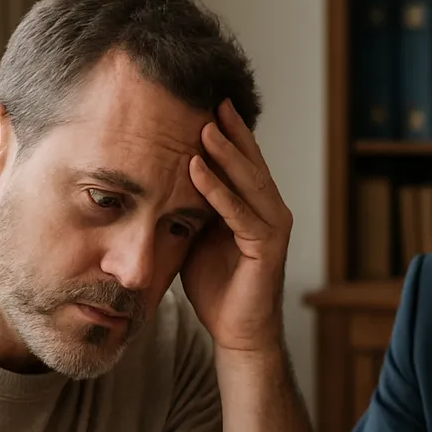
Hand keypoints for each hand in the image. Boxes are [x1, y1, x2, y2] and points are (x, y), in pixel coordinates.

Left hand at [181, 98, 292, 352]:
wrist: (236, 332)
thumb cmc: (217, 289)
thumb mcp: (197, 239)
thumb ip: (192, 209)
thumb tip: (159, 181)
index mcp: (254, 208)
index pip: (242, 163)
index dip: (226, 134)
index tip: (205, 103)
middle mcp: (271, 213)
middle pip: (250, 163)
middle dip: (230, 131)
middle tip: (210, 98)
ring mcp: (272, 229)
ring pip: (249, 182)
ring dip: (226, 154)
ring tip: (204, 127)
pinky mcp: (267, 248)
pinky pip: (240, 213)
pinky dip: (218, 191)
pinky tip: (197, 170)